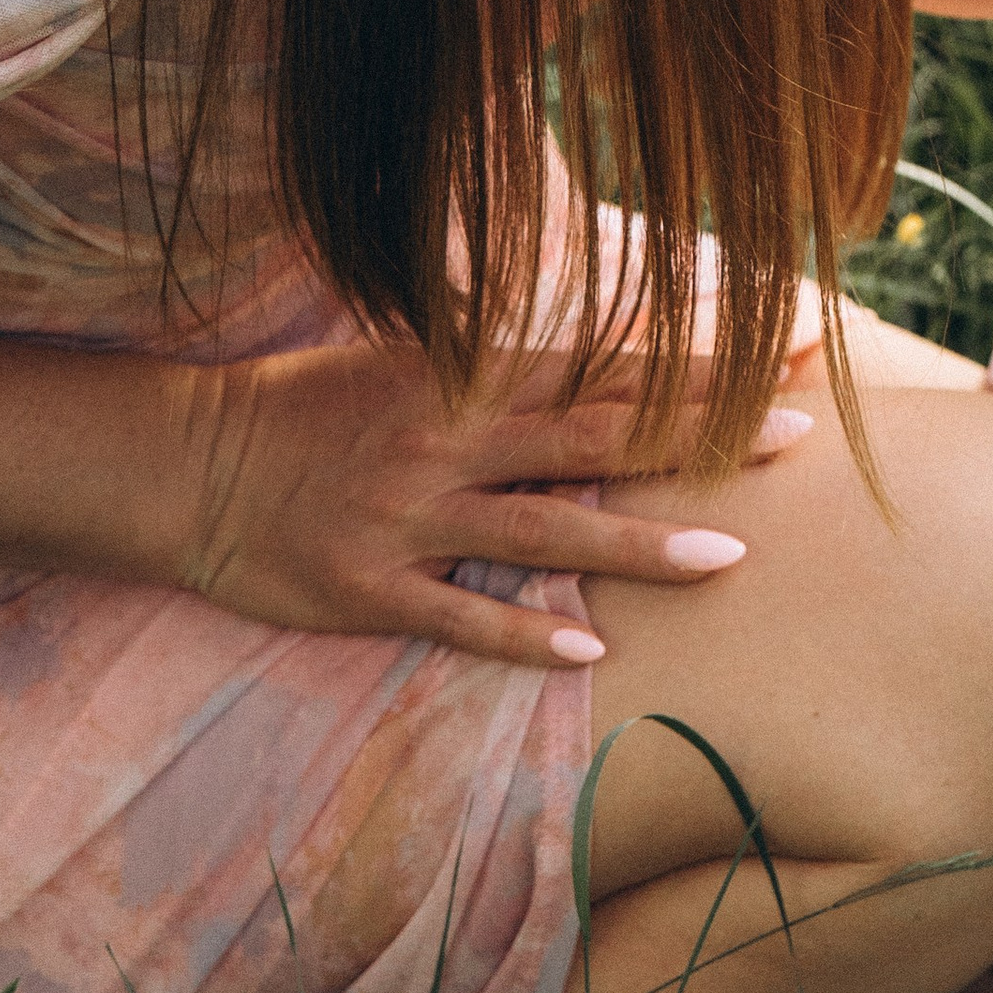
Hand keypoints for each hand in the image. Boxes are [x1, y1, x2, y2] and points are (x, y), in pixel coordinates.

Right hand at [167, 338, 813, 671]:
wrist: (195, 462)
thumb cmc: (317, 407)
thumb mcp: (415, 359)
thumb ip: (505, 359)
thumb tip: (603, 347)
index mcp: (469, 375)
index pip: (607, 363)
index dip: (697, 360)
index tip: (782, 349)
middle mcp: (453, 437)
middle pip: (599, 433)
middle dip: (701, 435)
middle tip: (796, 439)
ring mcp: (415, 515)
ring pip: (547, 527)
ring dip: (641, 542)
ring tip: (726, 558)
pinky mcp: (374, 587)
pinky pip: (463, 614)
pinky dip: (527, 631)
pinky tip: (592, 645)